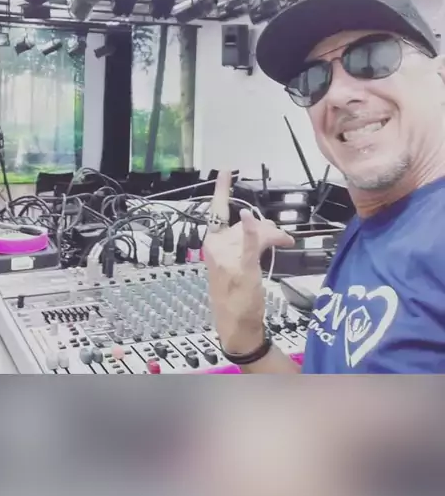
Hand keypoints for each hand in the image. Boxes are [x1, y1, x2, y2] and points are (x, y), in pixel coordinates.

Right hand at [203, 171, 293, 354]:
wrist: (235, 325)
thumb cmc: (235, 296)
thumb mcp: (234, 264)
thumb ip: (242, 241)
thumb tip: (259, 225)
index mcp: (211, 244)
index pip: (216, 212)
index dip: (222, 190)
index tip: (226, 170)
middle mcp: (215, 247)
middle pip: (245, 222)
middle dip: (265, 227)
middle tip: (280, 236)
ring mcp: (228, 256)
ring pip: (256, 231)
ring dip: (273, 234)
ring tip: (283, 241)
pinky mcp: (242, 266)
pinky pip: (251, 243)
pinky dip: (254, 233)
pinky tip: (257, 225)